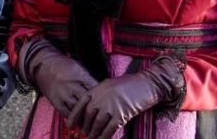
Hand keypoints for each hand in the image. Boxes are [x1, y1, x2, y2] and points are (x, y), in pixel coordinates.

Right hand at [19, 37, 97, 116]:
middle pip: (88, 102)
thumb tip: (101, 91)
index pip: (96, 91)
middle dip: (94, 109)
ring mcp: (63, 95)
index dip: (102, 98)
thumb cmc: (65, 66)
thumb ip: (90, 81)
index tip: (105, 103)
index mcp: (81, 77)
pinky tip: (78, 120)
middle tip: (100, 116)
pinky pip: (66, 113)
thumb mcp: (80, 69)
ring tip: (90, 121)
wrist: (44, 64)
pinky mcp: (55, 101)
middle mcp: (73, 87)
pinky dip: (73, 117)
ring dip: (84, 116)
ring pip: (77, 110)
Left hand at [67, 58, 182, 138]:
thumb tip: (91, 107)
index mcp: (97, 89)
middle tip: (83, 133)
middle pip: (88, 115)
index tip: (70, 124)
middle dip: (85, 126)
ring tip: (90, 137)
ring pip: (97, 123)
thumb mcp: (108, 85)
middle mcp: (101, 98)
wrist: (146, 84)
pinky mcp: (122, 114)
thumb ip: (99, 94)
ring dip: (93, 133)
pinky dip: (104, 136)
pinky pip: (110, 128)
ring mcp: (111, 106)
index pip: (81, 104)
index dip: (74, 116)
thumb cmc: (129, 84)